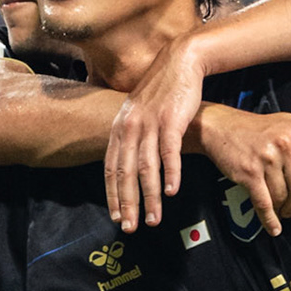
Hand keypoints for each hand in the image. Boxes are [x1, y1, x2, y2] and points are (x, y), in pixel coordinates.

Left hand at [107, 35, 206, 231]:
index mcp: (120, 127)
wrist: (180, 62)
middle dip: (128, 204)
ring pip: (145, 168)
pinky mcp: (171, 120)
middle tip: (130, 228)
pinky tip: (172, 193)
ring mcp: (149, 123)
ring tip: (153, 220)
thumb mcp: (138, 111)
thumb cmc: (161, 90)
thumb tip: (127, 160)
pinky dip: (170, 174)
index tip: (117, 216)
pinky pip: (168, 153)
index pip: (110, 167)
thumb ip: (131, 135)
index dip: (112, 194)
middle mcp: (130, 126)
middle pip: (125, 173)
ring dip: (150, 197)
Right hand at [190, 107, 290, 237]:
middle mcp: (284, 144)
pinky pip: (264, 203)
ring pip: (284, 197)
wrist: (222, 127)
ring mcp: (266, 159)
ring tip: (281, 209)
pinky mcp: (249, 173)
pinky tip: (273, 227)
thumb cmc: (259, 128)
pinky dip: (269, 219)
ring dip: (283, 209)